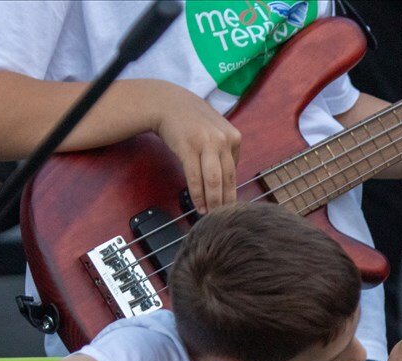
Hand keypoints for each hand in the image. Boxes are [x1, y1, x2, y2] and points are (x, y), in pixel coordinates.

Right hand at [145, 81, 241, 213]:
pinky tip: (198, 205)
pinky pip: (196, 177)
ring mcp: (206, 144)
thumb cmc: (192, 119)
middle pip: (228, 178)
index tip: (230, 205)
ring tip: (211, 214)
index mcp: (233, 137)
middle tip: (225, 217)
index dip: (232, 190)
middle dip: (226, 201)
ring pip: (214, 180)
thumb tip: (228, 177)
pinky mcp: (189, 148)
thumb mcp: (217, 129)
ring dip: (213, 201)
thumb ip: (226, 150)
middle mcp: (223, 140)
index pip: (235, 170)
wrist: (166, 102)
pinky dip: (198, 194)